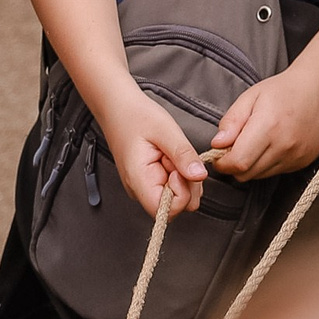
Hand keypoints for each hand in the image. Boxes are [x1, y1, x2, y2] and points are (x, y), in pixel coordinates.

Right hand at [95, 88, 208, 215]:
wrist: (118, 108)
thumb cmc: (137, 116)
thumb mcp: (166, 131)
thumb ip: (183, 155)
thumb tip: (200, 176)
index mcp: (139, 180)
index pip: (166, 210)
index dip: (181, 192)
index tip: (179, 167)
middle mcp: (139, 190)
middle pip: (175, 207)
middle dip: (186, 184)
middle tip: (176, 157)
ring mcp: (144, 187)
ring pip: (176, 198)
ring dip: (183, 178)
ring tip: (171, 155)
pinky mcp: (150, 182)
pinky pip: (172, 188)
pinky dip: (178, 174)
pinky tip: (169, 157)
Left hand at [212, 63, 318, 179]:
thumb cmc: (283, 90)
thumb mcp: (251, 96)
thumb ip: (232, 121)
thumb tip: (217, 144)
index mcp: (268, 126)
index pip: (238, 162)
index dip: (222, 163)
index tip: (218, 155)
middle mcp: (284, 145)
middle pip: (246, 174)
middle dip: (234, 165)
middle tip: (234, 148)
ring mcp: (296, 156)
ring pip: (260, 176)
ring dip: (250, 166)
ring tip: (254, 144)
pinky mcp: (303, 162)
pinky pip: (276, 172)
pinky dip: (267, 164)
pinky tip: (271, 146)